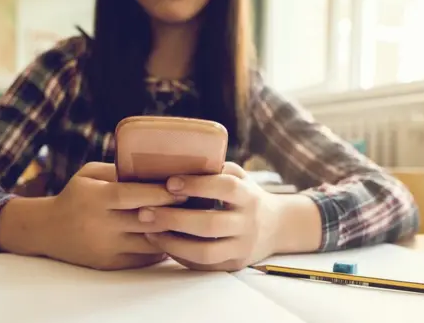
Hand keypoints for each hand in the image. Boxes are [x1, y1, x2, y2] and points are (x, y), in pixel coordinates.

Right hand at [41, 162, 184, 269]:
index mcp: (95, 198)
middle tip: (199, 203)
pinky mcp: (110, 264)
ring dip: (173, 233)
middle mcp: (100, 225)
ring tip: (193, 221)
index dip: (159, 192)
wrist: (47, 231)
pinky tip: (175, 237)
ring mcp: (106, 247)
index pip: (132, 195)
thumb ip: (119, 170)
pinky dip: (162, 247)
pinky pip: (144, 258)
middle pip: (146, 220)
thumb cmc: (76, 196)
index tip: (183, 187)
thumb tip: (157, 166)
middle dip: (174, 212)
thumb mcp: (89, 174)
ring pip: (149, 242)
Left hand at [139, 162, 277, 271]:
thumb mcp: (240, 177)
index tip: (169, 182)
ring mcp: (241, 247)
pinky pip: (203, 265)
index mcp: (249, 196)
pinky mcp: (233, 264)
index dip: (197, 185)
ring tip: (148, 231)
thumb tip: (176, 157)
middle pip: (210, 224)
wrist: (278, 227)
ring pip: (205, 251)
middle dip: (174, 218)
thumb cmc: (247, 196)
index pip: (225, 188)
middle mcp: (248, 223)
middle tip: (144, 212)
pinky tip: (162, 243)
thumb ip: (215, 168)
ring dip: (172, 242)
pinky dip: (180, 255)